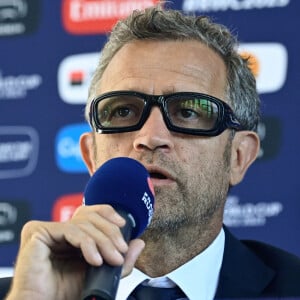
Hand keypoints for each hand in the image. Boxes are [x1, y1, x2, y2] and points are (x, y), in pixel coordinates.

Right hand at [5, 205, 144, 299]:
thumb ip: (119, 258)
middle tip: (120, 252)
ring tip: (111, 259)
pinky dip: (87, 244)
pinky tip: (95, 260)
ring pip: (84, 224)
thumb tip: (139, 243)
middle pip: (91, 217)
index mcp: (71, 235)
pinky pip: (71, 230)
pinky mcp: (38, 233)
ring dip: (102, 242)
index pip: (92, 213)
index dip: (109, 214)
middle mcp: (59, 229)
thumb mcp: (100, 272)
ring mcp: (48, 229)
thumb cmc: (65, 293)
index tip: (123, 226)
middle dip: (110, 234)